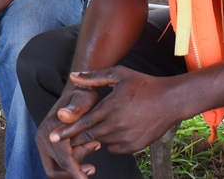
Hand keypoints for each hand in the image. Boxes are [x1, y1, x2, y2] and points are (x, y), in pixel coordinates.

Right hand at [36, 86, 101, 178]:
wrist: (76, 93)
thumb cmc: (82, 96)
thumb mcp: (83, 98)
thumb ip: (76, 108)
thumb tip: (63, 116)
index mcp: (50, 129)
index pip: (63, 158)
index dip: (75, 172)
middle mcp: (43, 138)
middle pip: (58, 167)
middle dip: (76, 168)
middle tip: (94, 156)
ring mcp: (44, 144)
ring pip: (58, 168)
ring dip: (75, 165)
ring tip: (93, 146)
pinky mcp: (48, 148)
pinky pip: (58, 164)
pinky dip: (73, 164)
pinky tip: (87, 150)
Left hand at [54, 68, 178, 155]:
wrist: (171, 101)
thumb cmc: (144, 84)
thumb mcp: (119, 75)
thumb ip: (94, 77)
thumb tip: (73, 76)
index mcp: (111, 107)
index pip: (82, 123)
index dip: (67, 130)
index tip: (53, 136)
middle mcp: (117, 125)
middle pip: (89, 136)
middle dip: (76, 138)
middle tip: (65, 139)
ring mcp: (126, 137)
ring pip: (101, 142)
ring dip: (95, 138)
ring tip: (95, 129)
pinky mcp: (134, 146)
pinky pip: (114, 148)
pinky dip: (109, 142)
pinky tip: (112, 131)